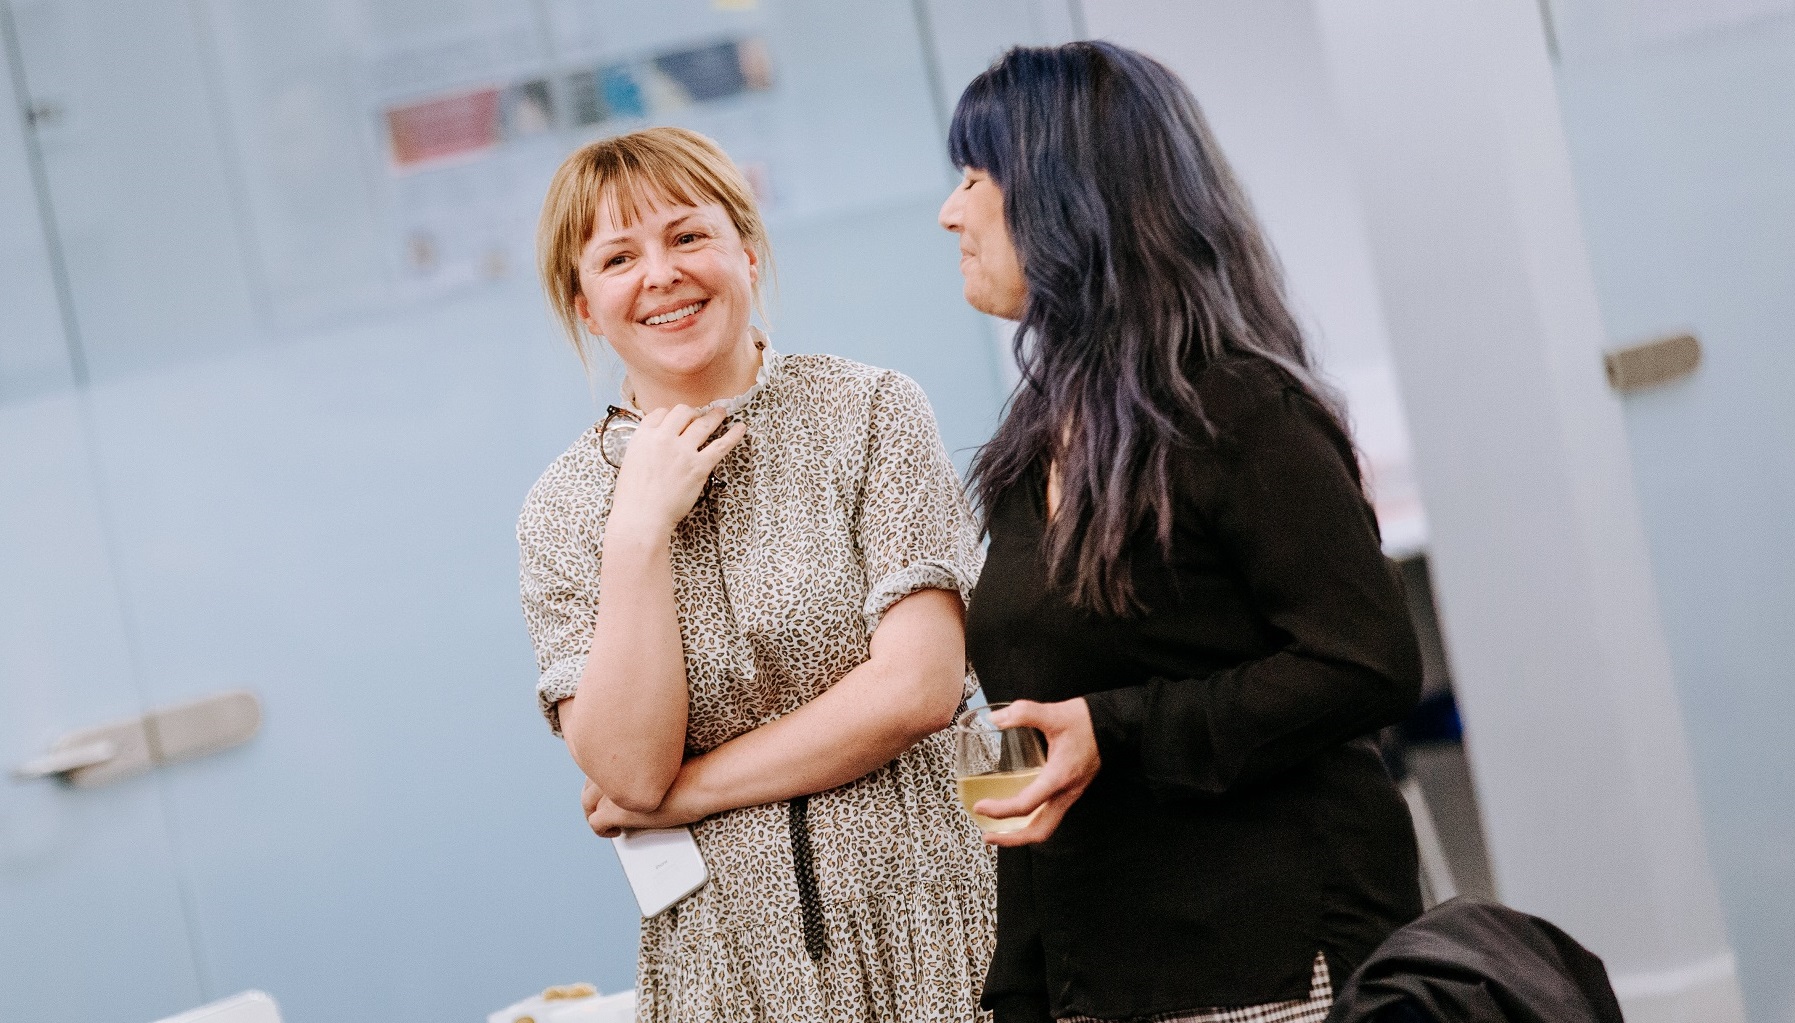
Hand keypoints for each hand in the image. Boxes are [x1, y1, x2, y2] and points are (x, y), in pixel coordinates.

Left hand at [581, 776, 704, 837]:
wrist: (697, 783)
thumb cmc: (688, 774)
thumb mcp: (660, 764)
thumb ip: (642, 766)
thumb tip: (640, 777)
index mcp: (622, 754)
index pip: (598, 766)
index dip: (603, 780)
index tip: (611, 788)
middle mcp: (611, 770)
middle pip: (588, 785)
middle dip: (593, 798)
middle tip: (604, 808)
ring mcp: (610, 791)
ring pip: (587, 804)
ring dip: (594, 814)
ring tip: (609, 822)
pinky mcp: (613, 812)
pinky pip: (594, 824)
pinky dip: (602, 831)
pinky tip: (615, 832)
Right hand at [609, 405, 745, 533]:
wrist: (641, 517)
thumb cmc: (632, 497)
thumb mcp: (629, 462)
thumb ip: (644, 447)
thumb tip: (655, 443)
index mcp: (643, 437)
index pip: (660, 413)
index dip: (669, 415)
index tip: (675, 420)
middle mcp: (664, 439)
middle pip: (682, 412)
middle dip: (691, 413)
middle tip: (697, 417)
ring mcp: (683, 452)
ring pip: (703, 424)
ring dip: (714, 416)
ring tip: (721, 412)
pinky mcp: (699, 467)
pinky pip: (721, 446)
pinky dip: (733, 435)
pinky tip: (741, 428)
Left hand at [973, 698, 1100, 845]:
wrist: (1115, 726)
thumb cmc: (1086, 721)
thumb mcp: (1053, 713)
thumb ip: (1024, 713)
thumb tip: (996, 720)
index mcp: (1059, 777)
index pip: (1026, 805)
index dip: (1000, 810)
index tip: (979, 806)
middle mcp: (1065, 792)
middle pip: (1039, 831)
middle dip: (1011, 839)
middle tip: (987, 835)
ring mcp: (1070, 795)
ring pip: (1046, 826)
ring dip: (1021, 833)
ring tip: (998, 829)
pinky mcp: (1071, 791)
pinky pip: (1050, 815)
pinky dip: (1031, 819)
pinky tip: (1018, 809)